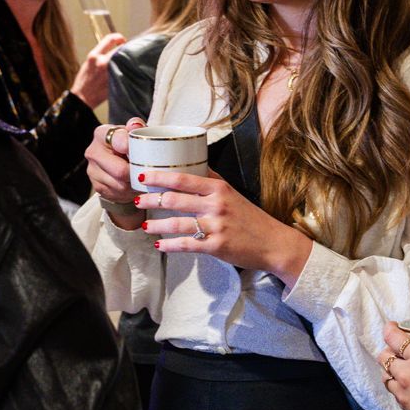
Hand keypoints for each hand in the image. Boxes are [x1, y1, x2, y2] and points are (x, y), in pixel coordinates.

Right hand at [70, 33, 127, 108]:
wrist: (82, 98)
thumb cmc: (84, 81)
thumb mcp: (88, 63)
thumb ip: (100, 54)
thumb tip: (114, 48)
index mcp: (94, 56)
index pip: (109, 39)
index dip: (118, 37)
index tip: (122, 40)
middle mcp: (102, 62)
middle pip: (121, 48)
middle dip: (126, 48)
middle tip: (129, 50)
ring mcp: (110, 72)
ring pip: (125, 59)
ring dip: (129, 58)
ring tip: (130, 60)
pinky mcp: (116, 80)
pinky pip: (126, 70)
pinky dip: (128, 69)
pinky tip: (128, 70)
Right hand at [86, 119, 144, 229]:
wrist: (117, 160)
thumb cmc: (128, 143)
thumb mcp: (133, 132)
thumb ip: (136, 125)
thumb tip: (135, 125)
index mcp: (102, 134)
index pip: (118, 140)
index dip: (131, 148)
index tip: (142, 152)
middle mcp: (93, 152)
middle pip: (120, 170)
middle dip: (136, 173)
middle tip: (148, 172)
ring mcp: (92, 171)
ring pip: (121, 185)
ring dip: (135, 185)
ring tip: (144, 180)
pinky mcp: (97, 187)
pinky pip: (118, 194)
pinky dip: (130, 193)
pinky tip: (135, 186)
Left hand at [135, 168, 313, 284]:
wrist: (273, 243)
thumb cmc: (250, 218)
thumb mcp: (232, 193)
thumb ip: (211, 180)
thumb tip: (193, 162)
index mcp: (218, 188)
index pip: (183, 178)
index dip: (159, 177)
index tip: (142, 175)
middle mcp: (216, 205)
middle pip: (174, 199)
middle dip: (150, 199)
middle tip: (136, 199)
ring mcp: (216, 226)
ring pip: (177, 223)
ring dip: (156, 224)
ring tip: (144, 225)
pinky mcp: (216, 246)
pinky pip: (186, 245)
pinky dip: (169, 245)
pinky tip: (158, 245)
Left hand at [377, 321, 409, 409]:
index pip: (393, 338)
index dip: (390, 330)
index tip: (394, 327)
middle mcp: (407, 374)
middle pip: (384, 357)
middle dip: (388, 351)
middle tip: (399, 349)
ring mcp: (404, 393)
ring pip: (386, 377)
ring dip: (391, 371)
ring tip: (402, 370)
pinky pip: (395, 396)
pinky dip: (398, 390)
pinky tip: (409, 391)